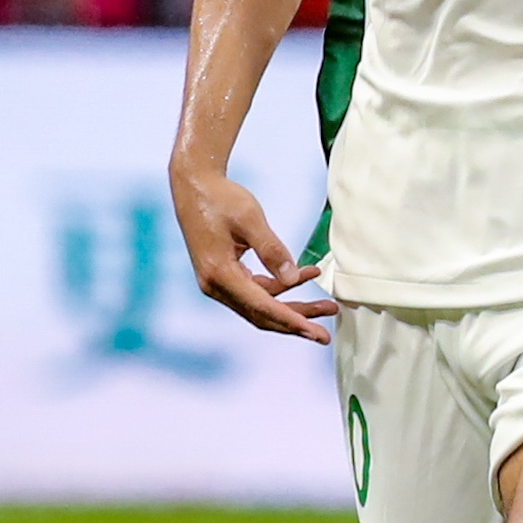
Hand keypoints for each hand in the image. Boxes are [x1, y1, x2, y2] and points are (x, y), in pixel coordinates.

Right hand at [170, 161, 334, 342]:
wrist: (195, 185)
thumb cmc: (221, 198)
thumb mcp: (250, 219)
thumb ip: (272, 250)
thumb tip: (294, 277)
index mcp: (219, 274)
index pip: (261, 307)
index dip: (291, 321)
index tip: (315, 333)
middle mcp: (215, 285)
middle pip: (261, 314)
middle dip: (296, 323)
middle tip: (325, 336)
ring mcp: (219, 282)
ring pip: (262, 305)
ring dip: (294, 306)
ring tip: (328, 306)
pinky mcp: (226, 275)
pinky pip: (258, 290)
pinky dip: (282, 286)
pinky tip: (308, 274)